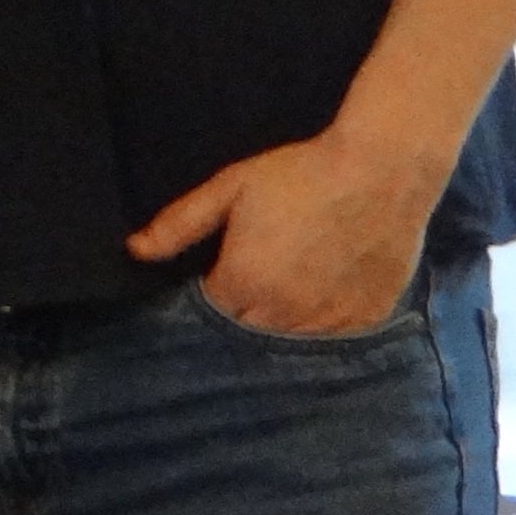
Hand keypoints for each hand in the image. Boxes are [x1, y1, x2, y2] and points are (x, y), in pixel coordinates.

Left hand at [128, 124, 437, 335]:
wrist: (381, 170)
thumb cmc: (300, 174)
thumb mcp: (230, 188)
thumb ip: (180, 224)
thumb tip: (134, 250)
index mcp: (243, 284)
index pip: (209, 316)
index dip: (210, 299)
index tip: (217, 280)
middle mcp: (282, 313)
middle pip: (246, 335)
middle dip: (240, 317)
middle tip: (253, 286)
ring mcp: (327, 321)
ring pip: (288, 343)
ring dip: (280, 328)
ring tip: (286, 294)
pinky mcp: (365, 320)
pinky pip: (332, 342)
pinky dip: (321, 329)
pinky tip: (321, 303)